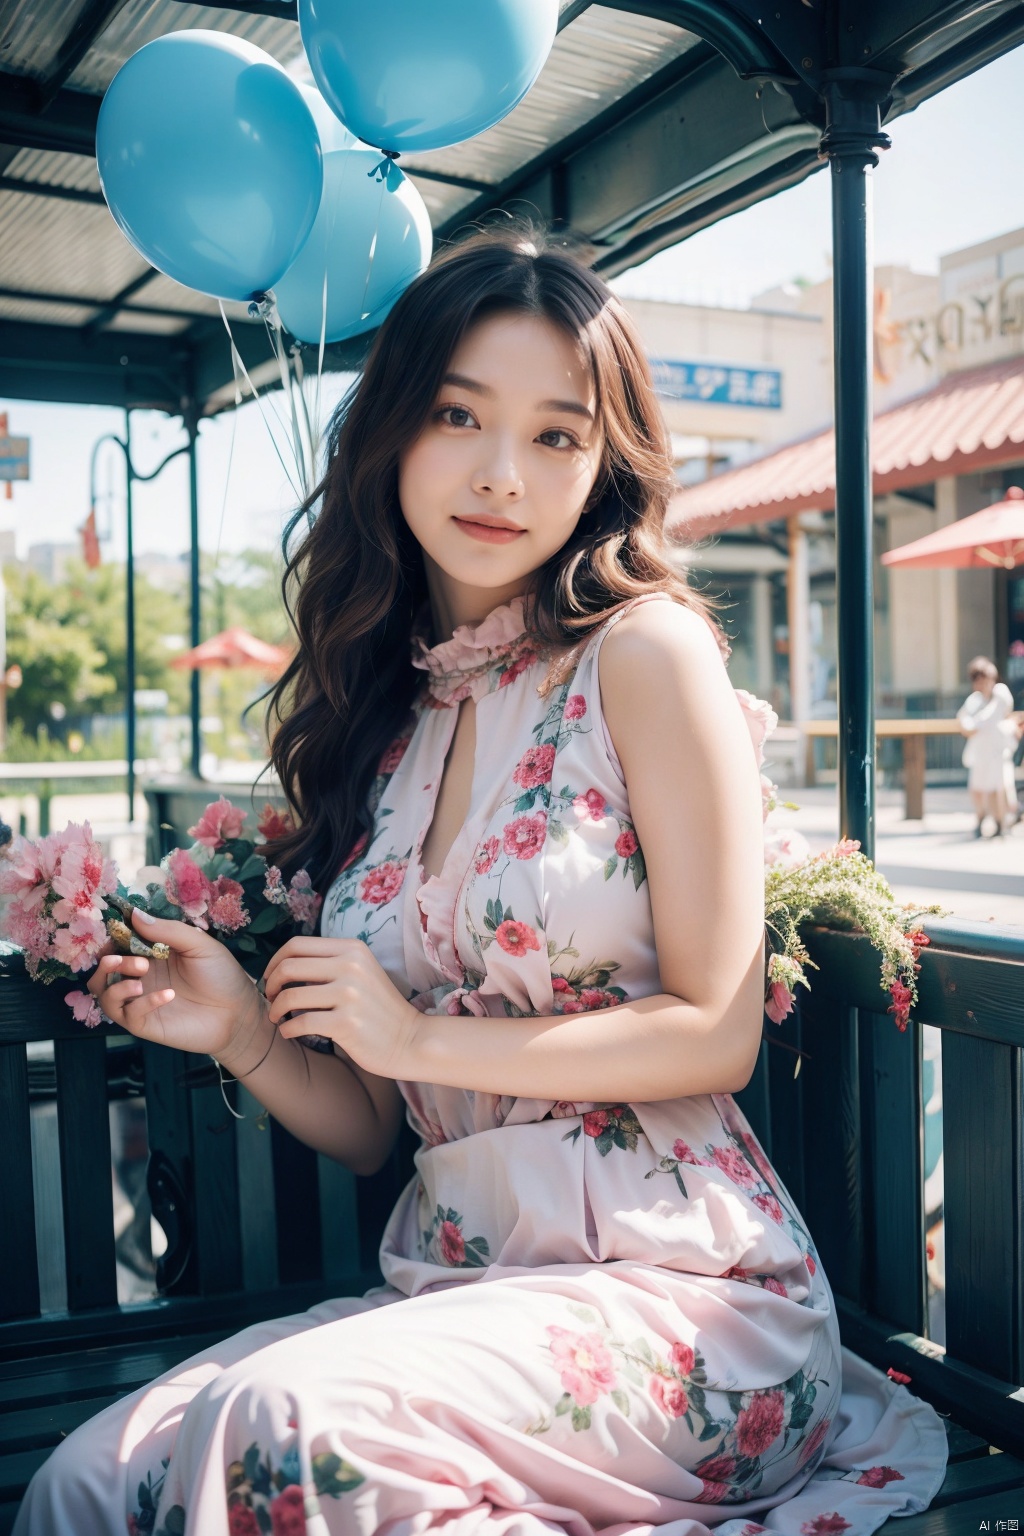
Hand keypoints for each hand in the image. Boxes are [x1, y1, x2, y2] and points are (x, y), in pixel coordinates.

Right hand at [86, 906, 262, 1064]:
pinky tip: (169, 996)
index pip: (117, 943)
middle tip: (141, 963)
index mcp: (149, 954)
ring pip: (104, 994)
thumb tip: (134, 914)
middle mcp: (140, 977)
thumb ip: (167, 930)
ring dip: (116, 986)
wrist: (240, 1012)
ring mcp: (140, 1001)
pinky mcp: (146, 1025)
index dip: (113, 937)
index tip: (118, 930)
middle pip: (103, 969)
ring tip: (140, 982)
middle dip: (111, 963)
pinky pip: (128, 1015)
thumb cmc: (221, 975)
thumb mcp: (198, 944)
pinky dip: (143, 1004)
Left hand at [262, 936, 419, 1080]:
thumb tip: (285, 965)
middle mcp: (351, 967)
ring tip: (277, 1018)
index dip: (275, 961)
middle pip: (288, 967)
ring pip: (290, 997)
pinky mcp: (346, 1024)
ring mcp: (349, 995)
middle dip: (271, 985)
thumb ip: (330, 963)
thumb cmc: (379, 1008)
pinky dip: (287, 1030)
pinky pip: (300, 1023)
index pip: (297, 944)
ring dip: (275, 1010)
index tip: (271, 977)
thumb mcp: (361, 971)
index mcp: (352, 949)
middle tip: (270, 998)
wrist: (410, 1040)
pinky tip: (289, 1033)